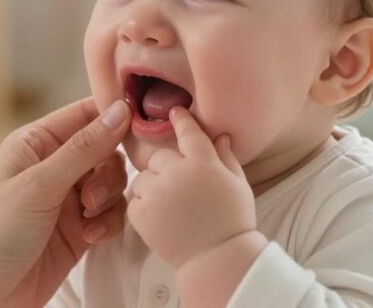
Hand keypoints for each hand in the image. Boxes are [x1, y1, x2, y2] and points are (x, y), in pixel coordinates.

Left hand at [0, 98, 131, 307]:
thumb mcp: (39, 185)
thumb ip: (84, 149)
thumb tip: (119, 111)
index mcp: (36, 143)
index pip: (85, 113)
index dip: (113, 115)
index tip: (138, 125)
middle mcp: (53, 166)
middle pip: (107, 150)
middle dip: (108, 172)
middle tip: (91, 195)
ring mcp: (67, 198)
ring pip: (113, 183)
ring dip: (108, 200)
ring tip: (87, 219)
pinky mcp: (79, 228)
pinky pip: (112, 214)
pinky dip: (108, 224)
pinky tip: (89, 237)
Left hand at [127, 107, 256, 270]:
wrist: (217, 260)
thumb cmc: (233, 222)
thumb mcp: (238, 185)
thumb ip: (226, 157)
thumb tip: (221, 136)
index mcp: (202, 162)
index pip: (188, 131)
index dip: (180, 119)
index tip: (175, 112)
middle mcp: (176, 173)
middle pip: (160, 157)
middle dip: (167, 168)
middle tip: (181, 188)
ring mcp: (156, 193)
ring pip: (144, 178)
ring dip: (153, 188)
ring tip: (171, 208)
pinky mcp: (140, 214)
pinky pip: (135, 200)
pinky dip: (144, 207)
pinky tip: (161, 219)